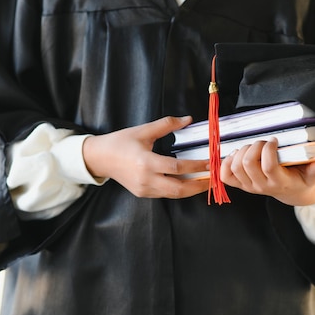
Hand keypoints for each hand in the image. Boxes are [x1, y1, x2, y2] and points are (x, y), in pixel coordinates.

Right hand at [82, 116, 209, 198]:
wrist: (100, 158)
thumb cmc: (120, 142)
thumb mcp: (143, 130)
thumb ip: (166, 124)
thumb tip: (188, 119)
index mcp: (146, 162)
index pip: (177, 166)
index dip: (197, 166)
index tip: (211, 162)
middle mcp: (146, 179)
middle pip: (179, 188)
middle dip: (199, 185)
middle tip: (214, 178)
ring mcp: (144, 189)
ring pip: (174, 194)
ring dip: (192, 189)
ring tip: (206, 182)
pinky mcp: (143, 193)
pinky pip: (166, 194)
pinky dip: (180, 190)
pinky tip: (190, 183)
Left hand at [220, 138, 314, 205]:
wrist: (291, 192)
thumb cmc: (300, 179)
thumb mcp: (312, 175)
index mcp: (279, 183)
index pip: (268, 166)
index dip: (268, 150)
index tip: (274, 140)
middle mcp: (261, 186)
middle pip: (248, 163)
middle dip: (255, 146)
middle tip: (264, 142)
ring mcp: (248, 186)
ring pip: (235, 166)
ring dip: (242, 150)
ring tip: (253, 147)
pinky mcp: (239, 185)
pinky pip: (224, 175)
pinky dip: (228, 161)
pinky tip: (239, 154)